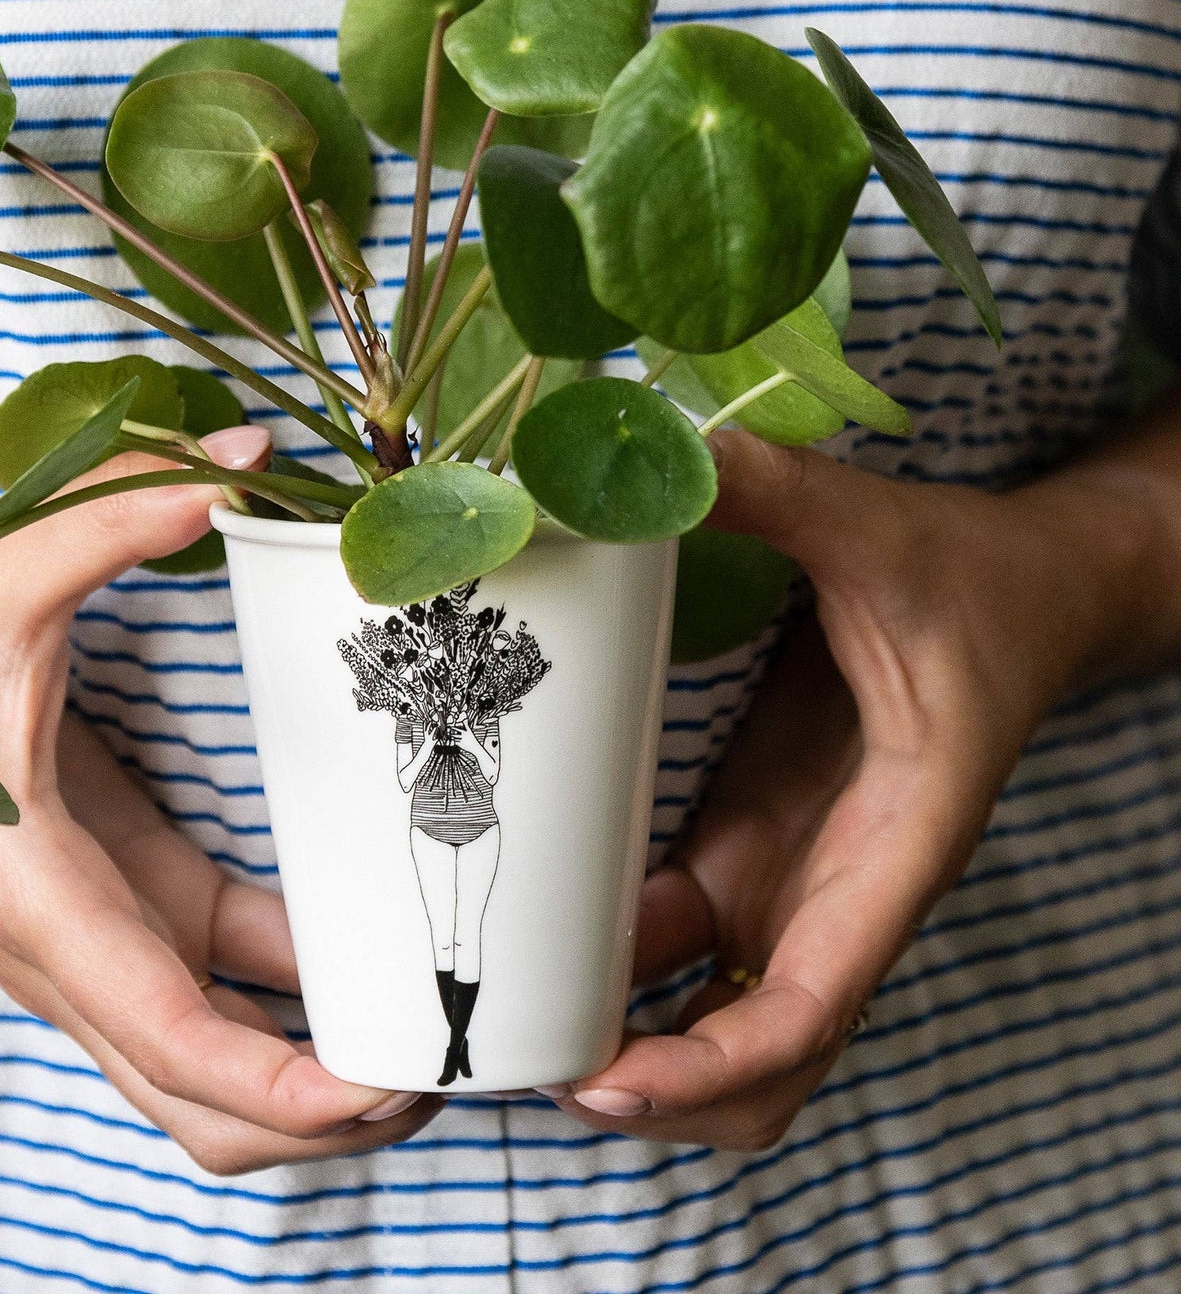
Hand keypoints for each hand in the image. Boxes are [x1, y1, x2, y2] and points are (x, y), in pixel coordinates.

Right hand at [0, 429, 436, 1173]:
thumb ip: (117, 507)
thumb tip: (240, 460)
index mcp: (39, 891)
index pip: (163, 1029)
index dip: (276, 1081)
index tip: (379, 1089)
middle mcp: (71, 945)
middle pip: (197, 1097)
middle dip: (316, 1114)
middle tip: (440, 1076)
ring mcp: (100, 933)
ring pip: (209, 1062)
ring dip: (312, 1072)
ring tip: (429, 1036)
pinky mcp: (121, 901)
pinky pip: (218, 981)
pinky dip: (293, 996)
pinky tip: (374, 958)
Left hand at [546, 426, 1170, 1147]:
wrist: (1023, 593)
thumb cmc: (973, 583)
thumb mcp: (878, 533)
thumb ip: (783, 493)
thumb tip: (667, 448)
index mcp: (890, 848)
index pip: (808, 1008)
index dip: (712, 1067)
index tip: (608, 1080)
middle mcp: (837, 889)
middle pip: (757, 1060)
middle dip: (659, 1088)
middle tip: (535, 1060)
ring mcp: (793, 874)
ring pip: (712, 1010)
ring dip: (628, 1032)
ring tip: (514, 1008)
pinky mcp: (756, 840)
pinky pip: (680, 931)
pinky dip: (618, 953)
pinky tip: (540, 918)